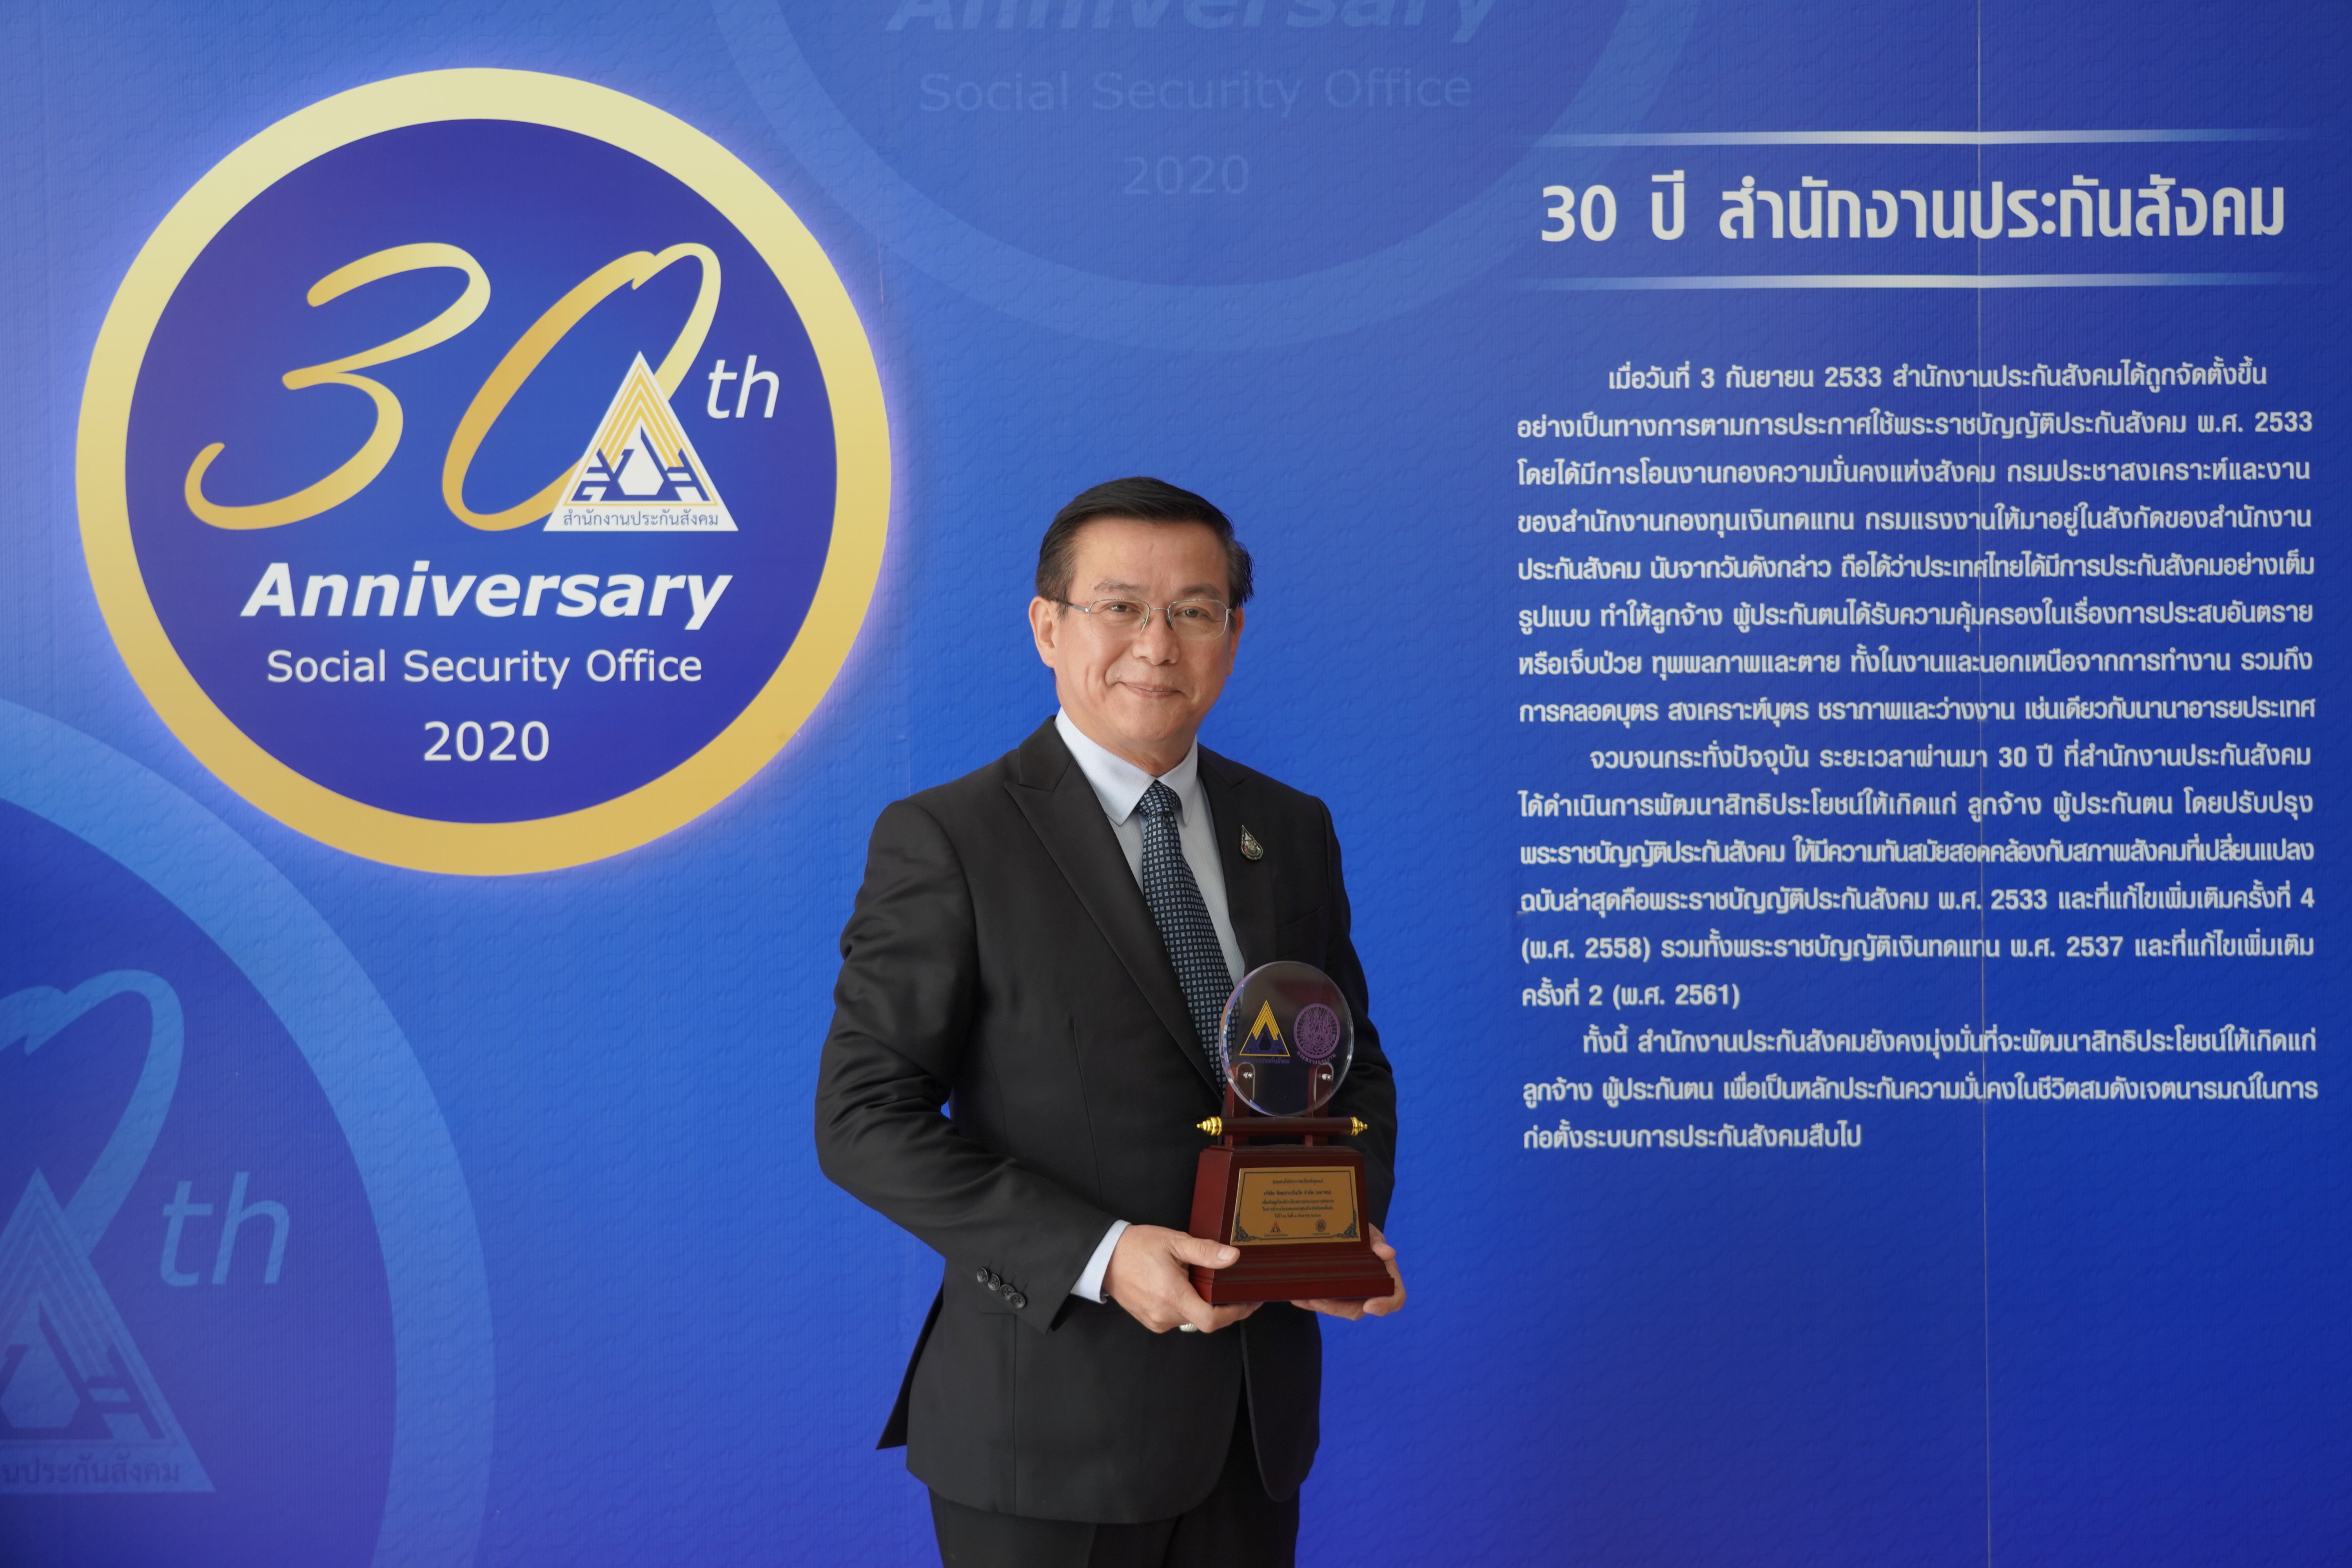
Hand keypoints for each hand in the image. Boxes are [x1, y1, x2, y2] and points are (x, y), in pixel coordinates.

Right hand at [1103, 1224, 1259, 1333]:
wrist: (1104, 1257)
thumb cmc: (1137, 1247)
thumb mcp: (1174, 1242)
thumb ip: (1205, 1252)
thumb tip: (1232, 1257)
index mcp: (1173, 1296)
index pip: (1212, 1320)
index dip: (1235, 1313)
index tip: (1249, 1302)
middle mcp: (1165, 1315)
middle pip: (1205, 1320)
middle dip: (1222, 1306)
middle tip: (1234, 1289)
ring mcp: (1157, 1321)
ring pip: (1192, 1319)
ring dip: (1203, 1305)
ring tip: (1204, 1283)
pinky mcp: (1151, 1321)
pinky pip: (1177, 1319)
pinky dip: (1187, 1306)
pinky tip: (1186, 1289)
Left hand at [1293, 1225, 1405, 1319]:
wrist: (1345, 1231)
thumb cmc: (1363, 1234)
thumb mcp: (1371, 1234)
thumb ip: (1378, 1243)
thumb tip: (1388, 1253)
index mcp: (1387, 1278)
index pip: (1395, 1298)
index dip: (1385, 1305)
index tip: (1369, 1306)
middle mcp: (1370, 1291)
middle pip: (1359, 1309)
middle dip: (1339, 1309)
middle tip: (1320, 1301)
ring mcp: (1351, 1295)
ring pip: (1339, 1309)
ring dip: (1322, 1307)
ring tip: (1305, 1299)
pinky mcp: (1334, 1295)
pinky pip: (1324, 1303)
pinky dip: (1310, 1302)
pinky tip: (1297, 1297)